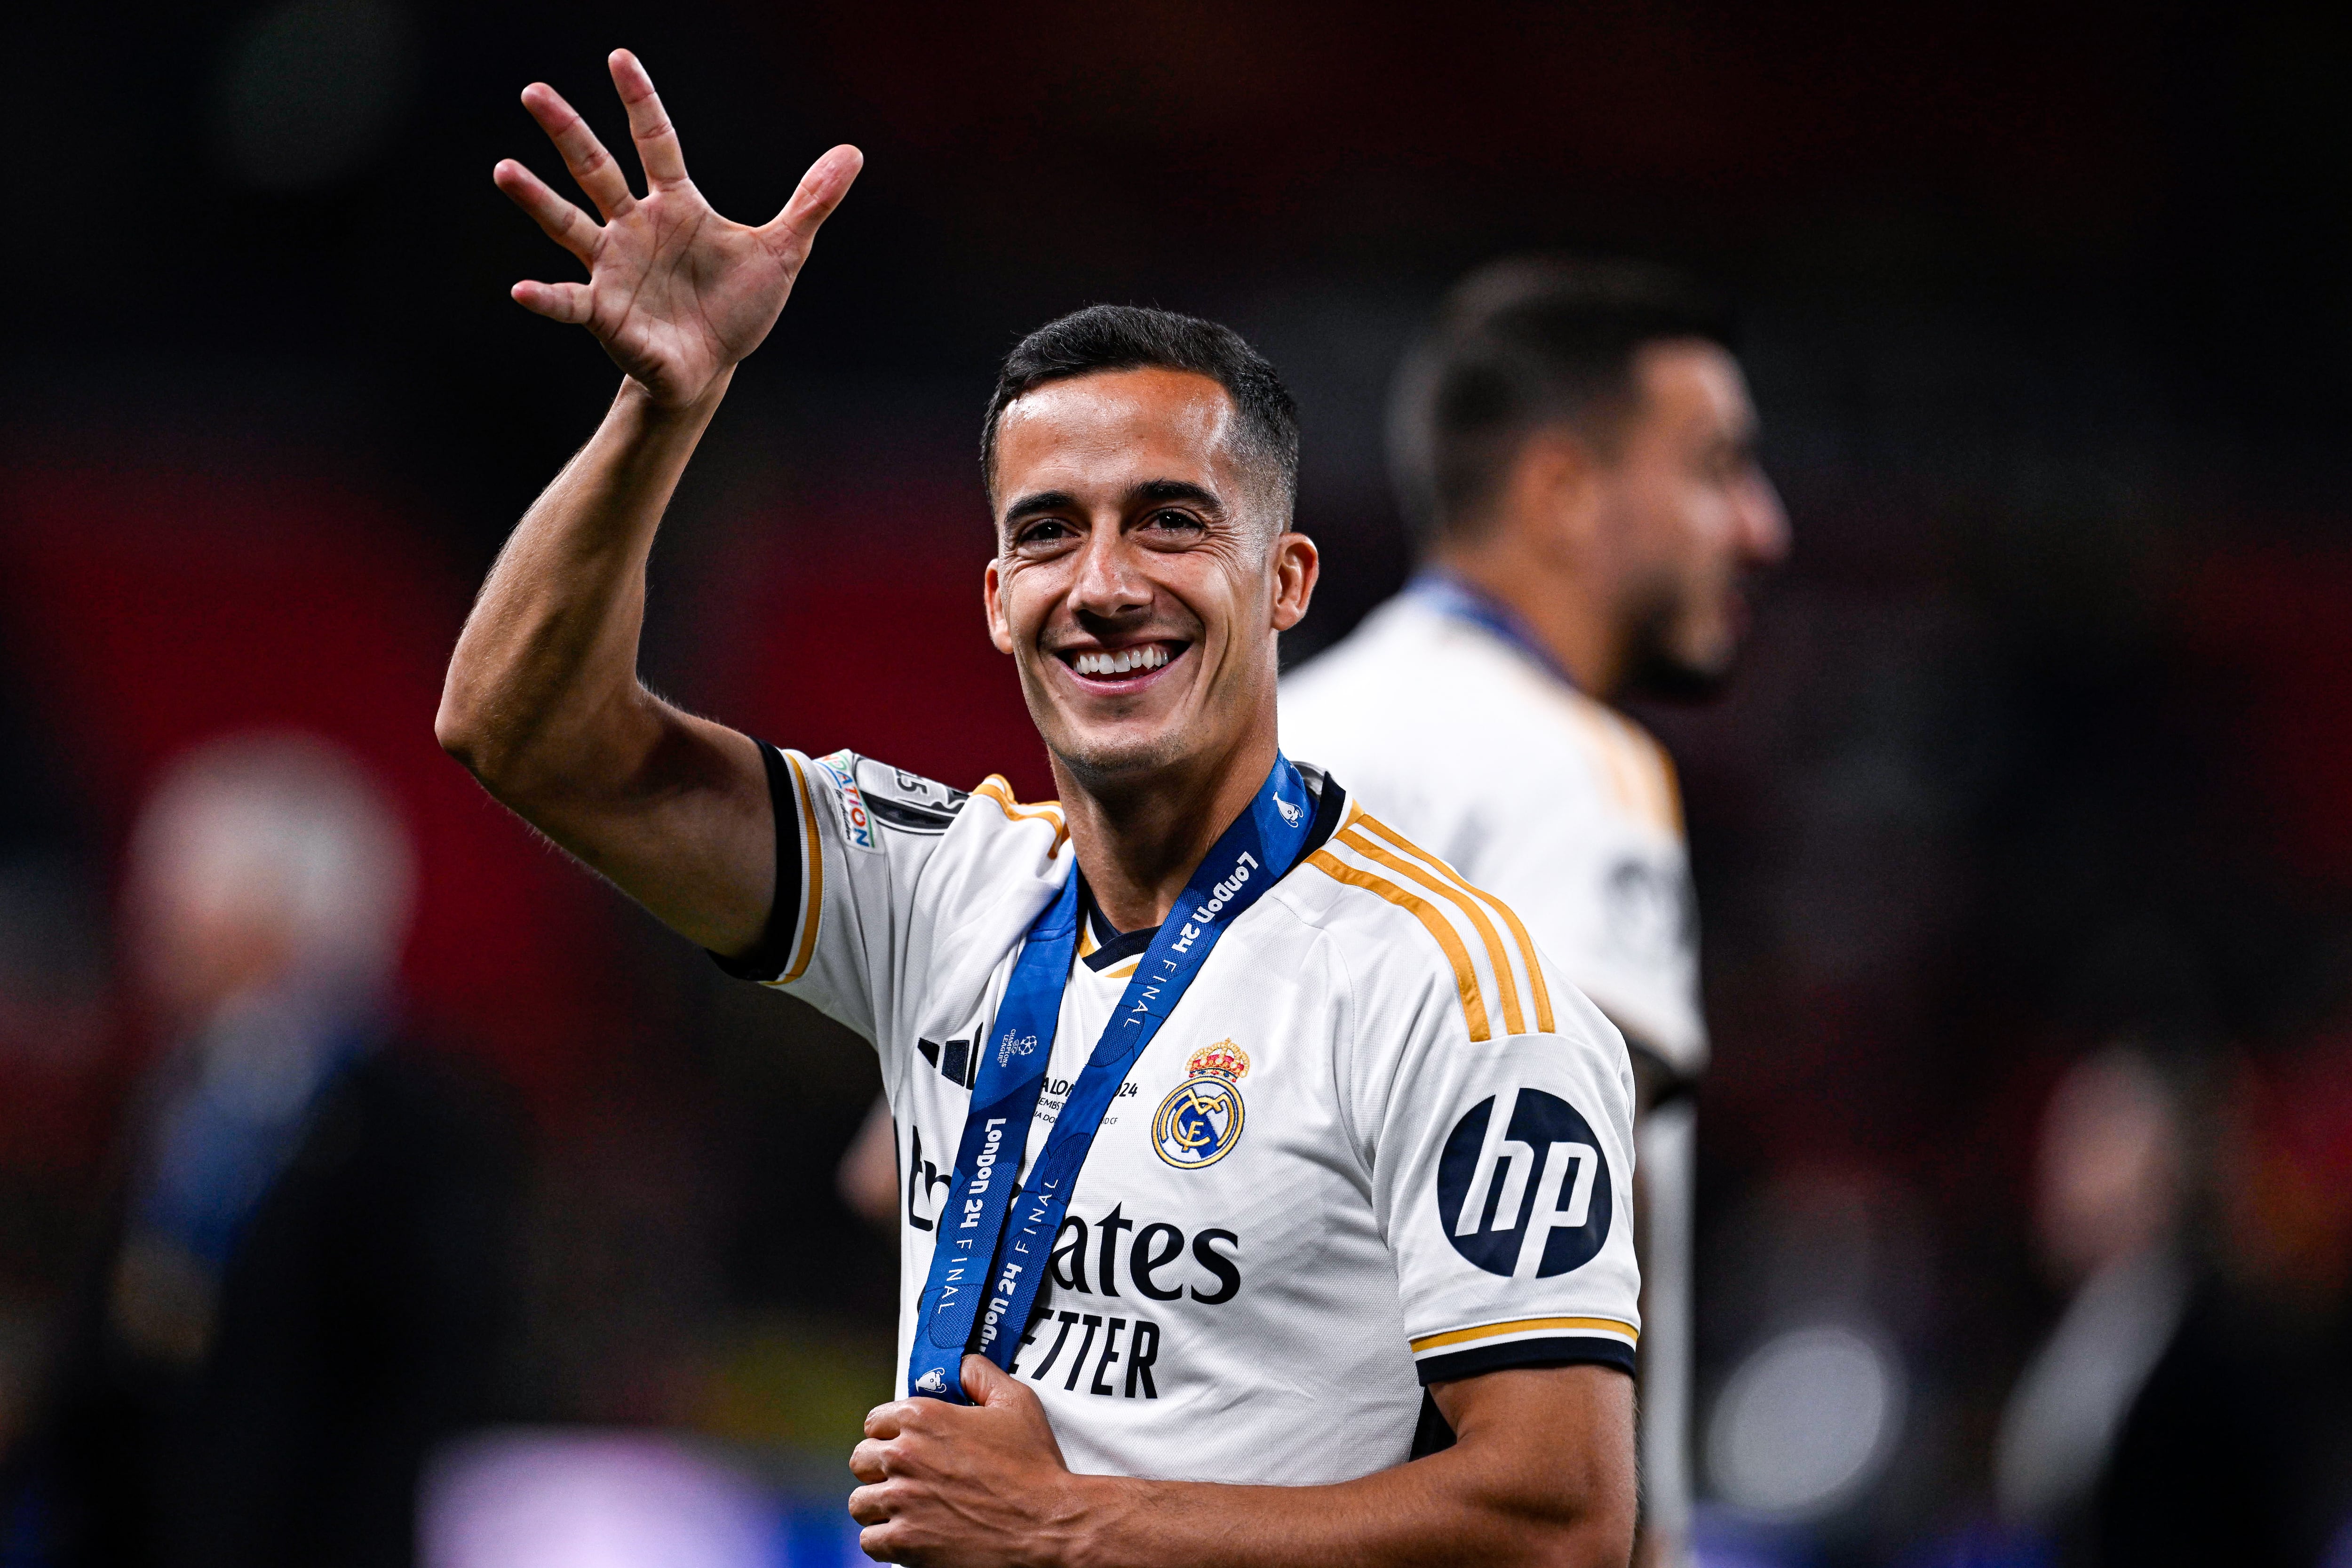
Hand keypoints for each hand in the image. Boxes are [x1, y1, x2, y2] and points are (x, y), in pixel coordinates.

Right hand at [493, 49, 860, 407]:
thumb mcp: (783, 252)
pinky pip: (569, 301)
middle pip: (596, 169)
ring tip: (504, 169)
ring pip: (568, 224)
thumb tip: (852, 152)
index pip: (655, 141)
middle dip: (567, 130)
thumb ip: (811, 202)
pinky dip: (546, 297)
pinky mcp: (605, 313)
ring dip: (537, 199)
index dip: (641, 101)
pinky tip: (521, 290)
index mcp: (675, 205)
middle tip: (534, 91)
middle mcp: (633, 228)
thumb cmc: (737, 307)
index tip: (620, 58)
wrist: (713, 367)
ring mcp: (613, 267)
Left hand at [849, 1356, 1095, 1566]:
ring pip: (859, 1503)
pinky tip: (907, 1535)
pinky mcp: (905, 1541)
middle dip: (878, 1469)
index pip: (874, 1421)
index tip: (902, 1444)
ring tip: (902, 1509)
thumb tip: (962, 1366)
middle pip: (861, 1461)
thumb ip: (981, 1375)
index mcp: (923, 1417)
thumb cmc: (1033, 1467)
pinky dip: (884, 1541)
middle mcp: (904, 1455)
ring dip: (878, 1506)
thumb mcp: (1016, 1402)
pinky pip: (869, 1541)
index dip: (889, 1433)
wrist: (1046, 1524)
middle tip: (903, 1478)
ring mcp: (901, 1500)